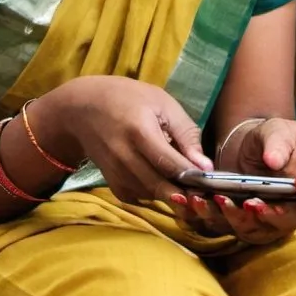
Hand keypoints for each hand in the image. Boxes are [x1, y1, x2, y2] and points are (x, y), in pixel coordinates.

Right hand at [38, 76, 212, 206]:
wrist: (84, 107)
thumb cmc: (130, 98)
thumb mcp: (163, 104)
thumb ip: (186, 134)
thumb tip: (205, 166)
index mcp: (140, 132)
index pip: (169, 162)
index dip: (192, 176)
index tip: (211, 182)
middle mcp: (124, 156)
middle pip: (159, 185)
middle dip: (185, 194)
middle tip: (205, 194)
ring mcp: (114, 172)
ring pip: (149, 194)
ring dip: (171, 195)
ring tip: (190, 187)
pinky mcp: (110, 181)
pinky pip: (136, 197)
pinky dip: (153, 195)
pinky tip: (163, 183)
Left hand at [174, 118, 295, 244]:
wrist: (250, 144)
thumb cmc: (273, 136)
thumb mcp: (279, 130)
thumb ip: (279, 143)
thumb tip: (275, 162)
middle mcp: (291, 208)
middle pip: (287, 222)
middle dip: (269, 216)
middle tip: (251, 203)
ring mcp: (265, 219)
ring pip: (254, 231)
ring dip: (234, 219)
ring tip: (215, 201)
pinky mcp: (239, 222)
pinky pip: (225, 227)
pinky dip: (207, 217)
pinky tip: (193, 202)